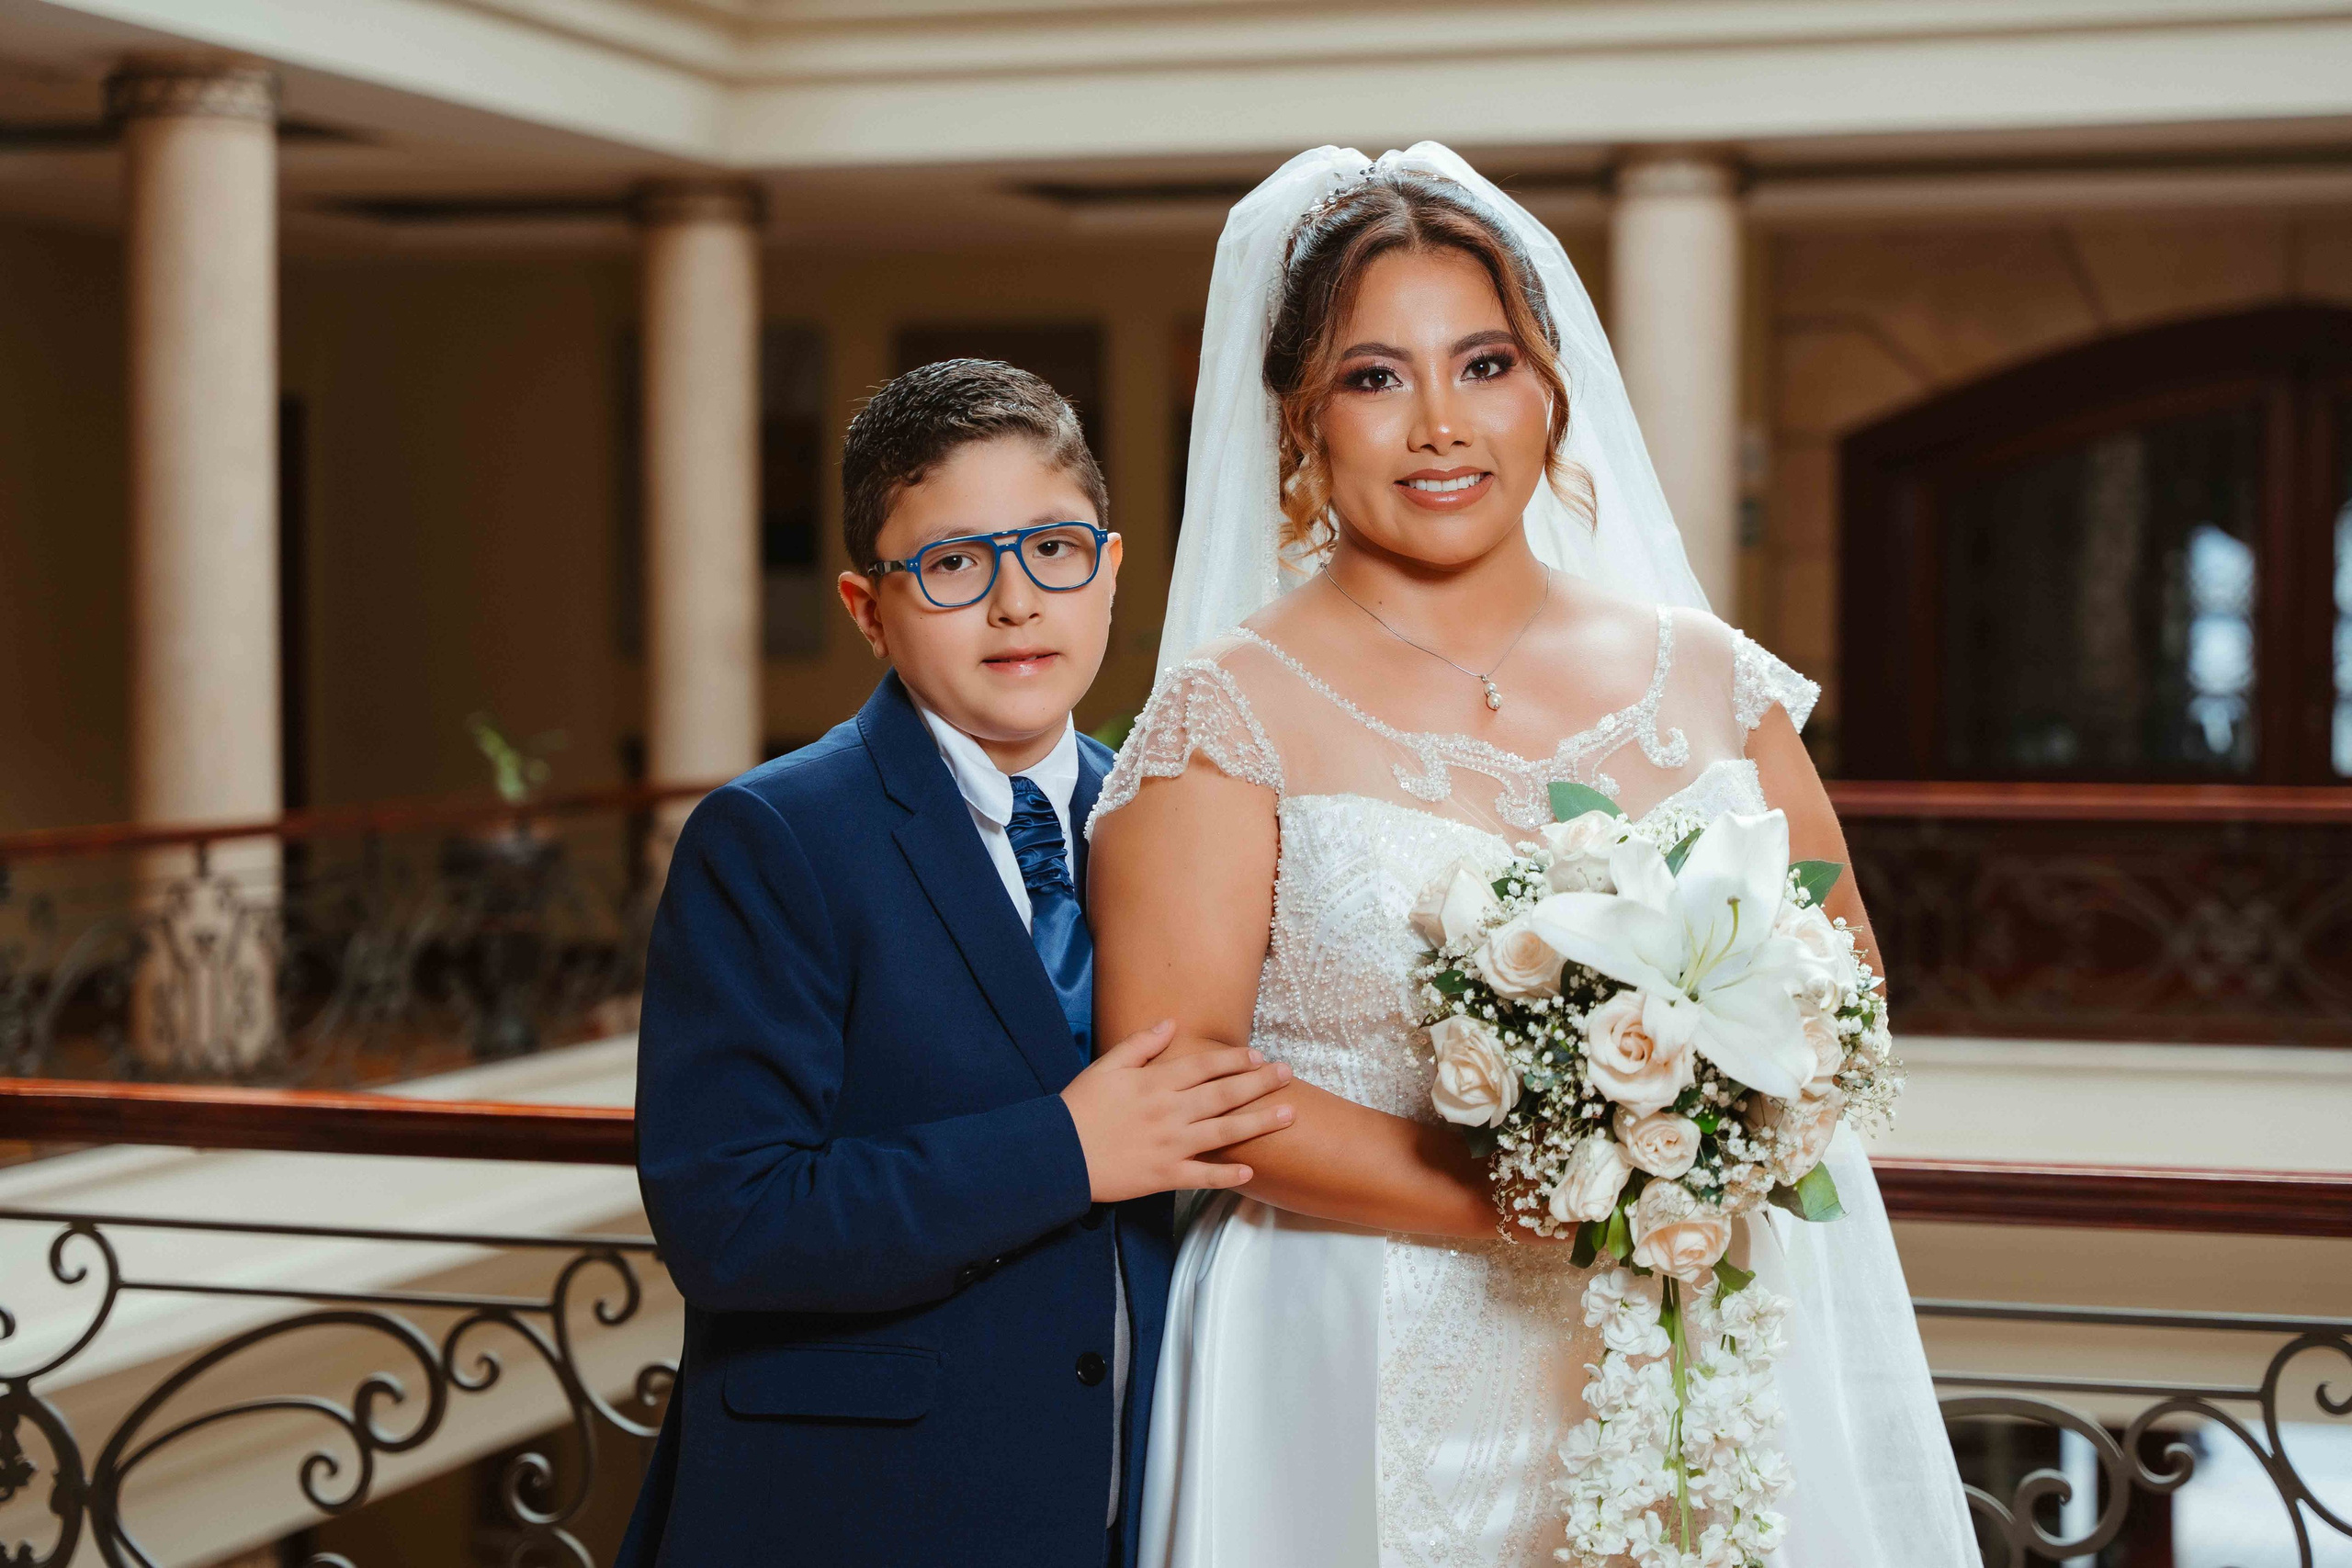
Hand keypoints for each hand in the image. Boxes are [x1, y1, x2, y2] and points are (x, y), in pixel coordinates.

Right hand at [1061, 1020, 1294, 1202]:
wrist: (1058, 1153)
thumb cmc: (1080, 1106)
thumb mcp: (1107, 1065)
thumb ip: (1141, 1044)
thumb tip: (1171, 1023)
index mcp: (1156, 1083)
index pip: (1205, 1066)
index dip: (1235, 1060)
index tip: (1258, 1056)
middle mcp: (1170, 1112)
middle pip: (1224, 1095)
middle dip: (1260, 1084)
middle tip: (1288, 1075)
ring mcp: (1170, 1145)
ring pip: (1223, 1133)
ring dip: (1258, 1123)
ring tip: (1288, 1115)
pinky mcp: (1164, 1176)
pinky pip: (1202, 1177)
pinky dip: (1226, 1176)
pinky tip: (1250, 1171)